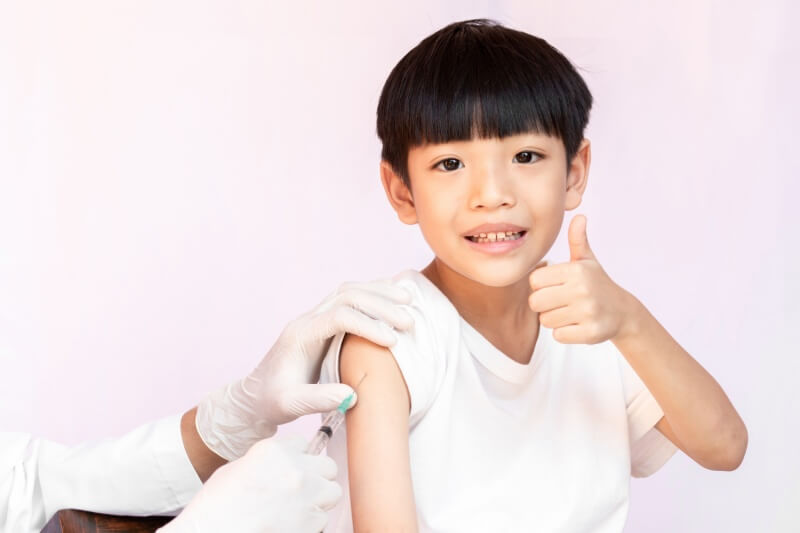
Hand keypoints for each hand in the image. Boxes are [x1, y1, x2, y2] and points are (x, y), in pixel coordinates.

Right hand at [161, 437, 339, 532]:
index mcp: (275, 451)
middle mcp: (296, 469)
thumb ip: (269, 462)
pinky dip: (311, 524)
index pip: (304, 444)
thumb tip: (284, 465)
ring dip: (318, 500)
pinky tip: (292, 525)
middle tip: (302, 490)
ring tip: (297, 510)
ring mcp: (307, 496)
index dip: (299, 458)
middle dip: (318, 477)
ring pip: (332, 492)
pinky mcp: (311, 522)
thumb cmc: (216, 507)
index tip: (292, 469)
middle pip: (328, 466)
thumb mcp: (238, 469)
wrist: (213, 532)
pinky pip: (323, 519)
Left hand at [196, 280, 413, 460]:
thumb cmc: (272, 401)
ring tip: (408, 299)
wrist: (256, 395)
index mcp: (300, 335)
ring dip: (379, 292)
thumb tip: (352, 395)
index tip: (393, 343)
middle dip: (380, 304)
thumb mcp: (290, 405)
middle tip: (409, 321)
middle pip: (347, 295)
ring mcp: (316, 318)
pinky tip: (393, 298)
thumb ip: (317, 400)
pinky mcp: (324, 323)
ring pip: (349, 291)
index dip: (368, 326)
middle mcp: (308, 320)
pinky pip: (350, 299)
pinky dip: (373, 294)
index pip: (339, 317)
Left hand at [528, 215, 637, 344]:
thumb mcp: (588, 261)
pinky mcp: (590, 333)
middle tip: (561, 302)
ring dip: (554, 319)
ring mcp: (587, 312)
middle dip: (544, 304)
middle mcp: (582, 290)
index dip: (541, 286)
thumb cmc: (597, 283)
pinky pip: (558, 336)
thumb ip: (578, 240)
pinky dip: (564, 333)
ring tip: (571, 312)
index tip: (555, 286)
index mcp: (576, 270)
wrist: (623, 312)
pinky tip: (577, 325)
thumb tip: (579, 216)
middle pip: (536, 302)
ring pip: (546, 320)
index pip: (534, 281)